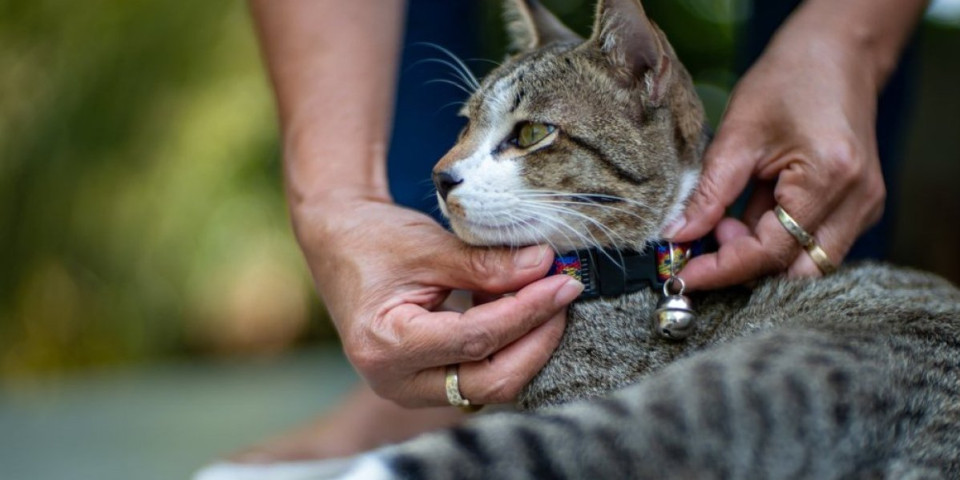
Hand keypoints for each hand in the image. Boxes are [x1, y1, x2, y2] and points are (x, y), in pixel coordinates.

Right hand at [293, 194, 582, 406]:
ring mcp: (412, 387)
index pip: (476, 340)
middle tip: (563, 293)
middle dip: (536, 340)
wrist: (338, 243)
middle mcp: (396, 381)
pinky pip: (482, 374)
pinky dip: (509, 344)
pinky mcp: (428, 381)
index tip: (562, 283)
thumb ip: (486, 263)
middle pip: (489, 381)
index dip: (526, 312)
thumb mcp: (429, 246)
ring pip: (490, 384)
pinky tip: (522, 306)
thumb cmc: (372, 241)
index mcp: (385, 346)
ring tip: (545, 293)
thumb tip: (544, 266)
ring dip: (527, 343)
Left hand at [668, 27, 885, 289]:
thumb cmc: (788, 81)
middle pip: (797, 273)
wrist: (837, 53)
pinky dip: (777, 241)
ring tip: (729, 219)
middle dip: (744, 269)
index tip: (683, 275)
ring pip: (808, 265)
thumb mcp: (737, 134)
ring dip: (761, 255)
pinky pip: (815, 244)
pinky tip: (751, 212)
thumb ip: (710, 193)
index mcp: (828, 179)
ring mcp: (865, 206)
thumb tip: (678, 236)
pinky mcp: (859, 207)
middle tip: (706, 240)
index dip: (723, 269)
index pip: (771, 252)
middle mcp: (857, 201)